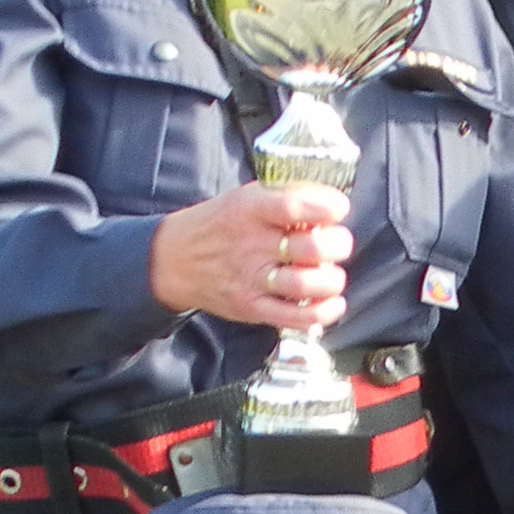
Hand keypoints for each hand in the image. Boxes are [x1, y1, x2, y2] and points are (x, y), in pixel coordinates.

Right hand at [151, 182, 354, 331]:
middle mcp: (251, 245)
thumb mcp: (245, 197)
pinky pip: (296, 317)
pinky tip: (333, 303)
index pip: (294, 206)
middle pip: (311, 248)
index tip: (338, 209)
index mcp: (250, 210)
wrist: (175, 259)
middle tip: (338, 244)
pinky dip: (323, 312)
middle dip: (338, 245)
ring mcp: (251, 279)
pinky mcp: (251, 307)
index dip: (327, 206)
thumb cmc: (221, 224)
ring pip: (306, 284)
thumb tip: (331, 201)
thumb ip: (286, 196)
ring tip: (332, 273)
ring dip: (332, 280)